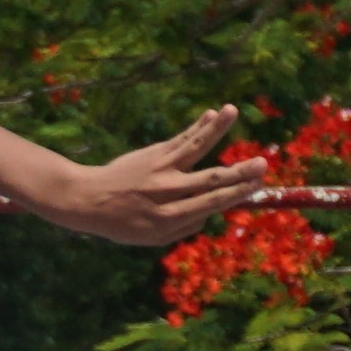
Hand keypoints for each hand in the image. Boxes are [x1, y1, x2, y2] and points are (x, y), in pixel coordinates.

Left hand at [49, 108, 268, 248]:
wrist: (88, 200)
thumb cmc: (123, 223)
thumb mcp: (152, 239)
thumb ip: (183, 230)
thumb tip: (210, 215)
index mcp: (170, 218)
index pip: (211, 204)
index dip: (236, 195)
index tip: (257, 186)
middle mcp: (167, 192)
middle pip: (209, 180)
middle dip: (238, 173)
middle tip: (263, 164)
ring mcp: (160, 170)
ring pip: (194, 149)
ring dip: (216, 130)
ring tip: (232, 111)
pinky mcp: (153, 153)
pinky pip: (180, 139)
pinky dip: (198, 127)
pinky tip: (213, 115)